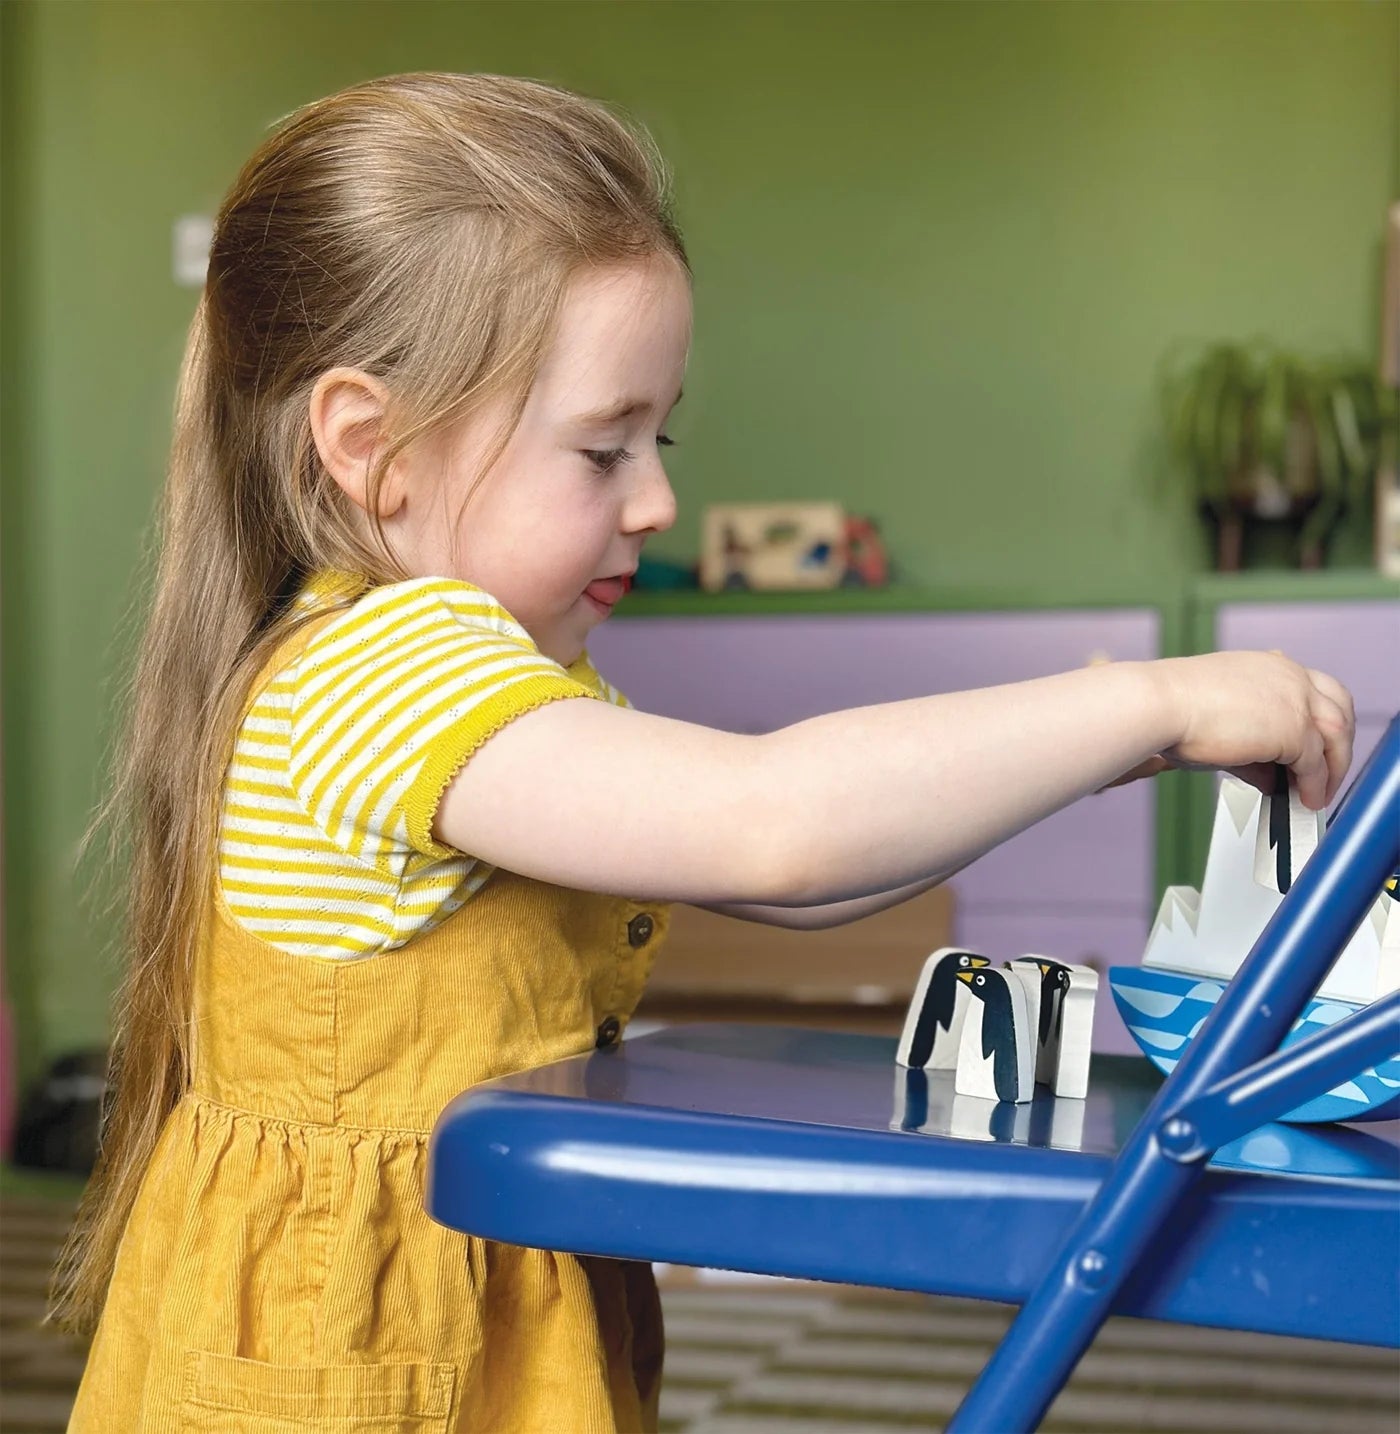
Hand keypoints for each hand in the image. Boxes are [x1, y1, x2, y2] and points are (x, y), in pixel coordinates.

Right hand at [1124, 651, 1354, 808]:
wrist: (1159, 705)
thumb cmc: (1174, 708)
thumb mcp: (1223, 725)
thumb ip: (1254, 750)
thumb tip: (1270, 777)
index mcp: (1270, 666)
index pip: (1318, 690)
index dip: (1323, 722)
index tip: (1318, 747)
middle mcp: (1289, 676)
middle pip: (1339, 710)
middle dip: (1337, 747)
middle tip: (1325, 775)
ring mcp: (1296, 700)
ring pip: (1336, 737)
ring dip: (1332, 770)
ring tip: (1318, 795)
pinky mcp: (1294, 729)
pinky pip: (1316, 764)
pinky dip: (1315, 786)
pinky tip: (1304, 799)